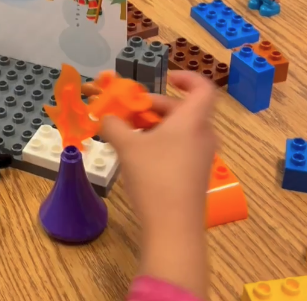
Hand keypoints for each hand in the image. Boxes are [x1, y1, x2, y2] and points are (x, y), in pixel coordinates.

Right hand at [100, 72, 216, 298]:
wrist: (174, 229)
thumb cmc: (154, 177)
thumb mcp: (127, 146)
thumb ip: (113, 123)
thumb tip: (104, 115)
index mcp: (192, 120)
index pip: (202, 87)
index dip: (186, 77)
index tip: (164, 78)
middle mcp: (203, 134)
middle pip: (182, 108)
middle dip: (152, 106)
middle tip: (127, 111)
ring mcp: (201, 156)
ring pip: (178, 129)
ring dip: (153, 125)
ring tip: (126, 133)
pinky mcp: (195, 174)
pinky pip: (179, 146)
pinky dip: (160, 142)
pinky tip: (137, 155)